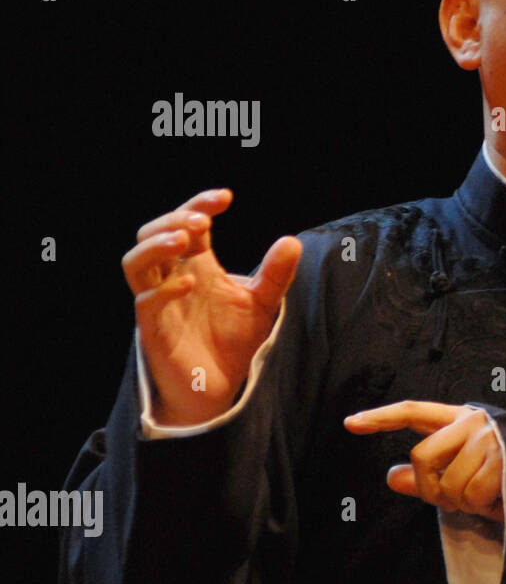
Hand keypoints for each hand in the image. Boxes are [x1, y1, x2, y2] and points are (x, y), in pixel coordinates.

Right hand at [122, 188, 301, 425]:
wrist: (221, 386)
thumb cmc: (234, 340)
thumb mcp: (263, 302)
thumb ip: (276, 274)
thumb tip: (292, 241)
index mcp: (197, 264)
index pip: (187, 223)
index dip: (199, 204)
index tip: (225, 198)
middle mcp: (172, 277)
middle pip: (151, 234)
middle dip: (172, 220)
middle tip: (201, 221)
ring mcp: (159, 302)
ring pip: (135, 263)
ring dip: (156, 246)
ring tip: (186, 240)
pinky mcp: (153, 329)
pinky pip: (145, 303)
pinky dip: (164, 289)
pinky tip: (190, 283)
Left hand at [344, 402, 504, 522]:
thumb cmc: (505, 477)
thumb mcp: (463, 474)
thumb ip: (428, 474)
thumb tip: (393, 477)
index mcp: (460, 419)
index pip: (413, 412)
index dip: (380, 417)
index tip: (349, 424)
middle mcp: (473, 422)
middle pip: (422, 456)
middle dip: (432, 488)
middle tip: (456, 500)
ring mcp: (489, 438)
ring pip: (448, 483)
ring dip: (464, 503)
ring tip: (488, 498)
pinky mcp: (504, 458)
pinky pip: (472, 494)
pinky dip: (483, 508)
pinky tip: (500, 501)